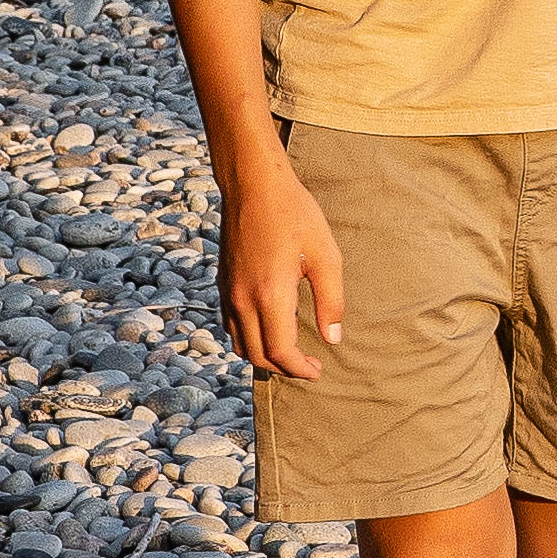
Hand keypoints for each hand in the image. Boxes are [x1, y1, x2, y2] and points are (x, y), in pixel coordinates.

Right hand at [220, 152, 345, 381]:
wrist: (253, 186)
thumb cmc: (295, 216)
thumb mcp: (326, 256)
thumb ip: (331, 300)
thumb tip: (333, 338)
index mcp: (269, 295)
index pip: (279, 351)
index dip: (299, 369)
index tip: (318, 371)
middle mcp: (241, 299)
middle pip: (256, 354)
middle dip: (283, 367)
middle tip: (310, 365)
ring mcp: (228, 292)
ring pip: (239, 342)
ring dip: (264, 354)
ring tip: (293, 350)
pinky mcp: (223, 283)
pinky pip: (232, 324)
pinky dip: (250, 337)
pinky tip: (273, 327)